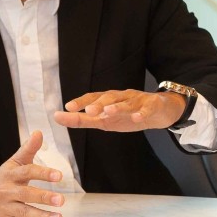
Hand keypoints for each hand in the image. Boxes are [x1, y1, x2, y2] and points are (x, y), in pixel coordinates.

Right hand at [0, 131, 64, 216]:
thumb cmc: (0, 179)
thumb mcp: (12, 163)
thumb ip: (28, 149)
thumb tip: (39, 132)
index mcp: (10, 175)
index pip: (27, 172)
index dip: (43, 173)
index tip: (59, 175)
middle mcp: (6, 191)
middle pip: (26, 194)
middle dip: (44, 197)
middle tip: (61, 200)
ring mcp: (4, 208)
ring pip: (24, 212)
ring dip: (42, 216)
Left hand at [54, 89, 186, 131]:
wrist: (160, 112)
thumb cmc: (129, 115)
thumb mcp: (104, 120)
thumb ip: (81, 119)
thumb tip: (56, 116)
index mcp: (109, 100)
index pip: (93, 97)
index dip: (82, 101)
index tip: (68, 107)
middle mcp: (122, 97)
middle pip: (110, 97)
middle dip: (99, 103)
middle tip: (89, 111)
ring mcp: (138, 100)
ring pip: (127, 102)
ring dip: (118, 107)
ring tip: (108, 112)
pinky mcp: (153, 106)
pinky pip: (147, 109)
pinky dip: (142, 113)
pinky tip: (136, 118)